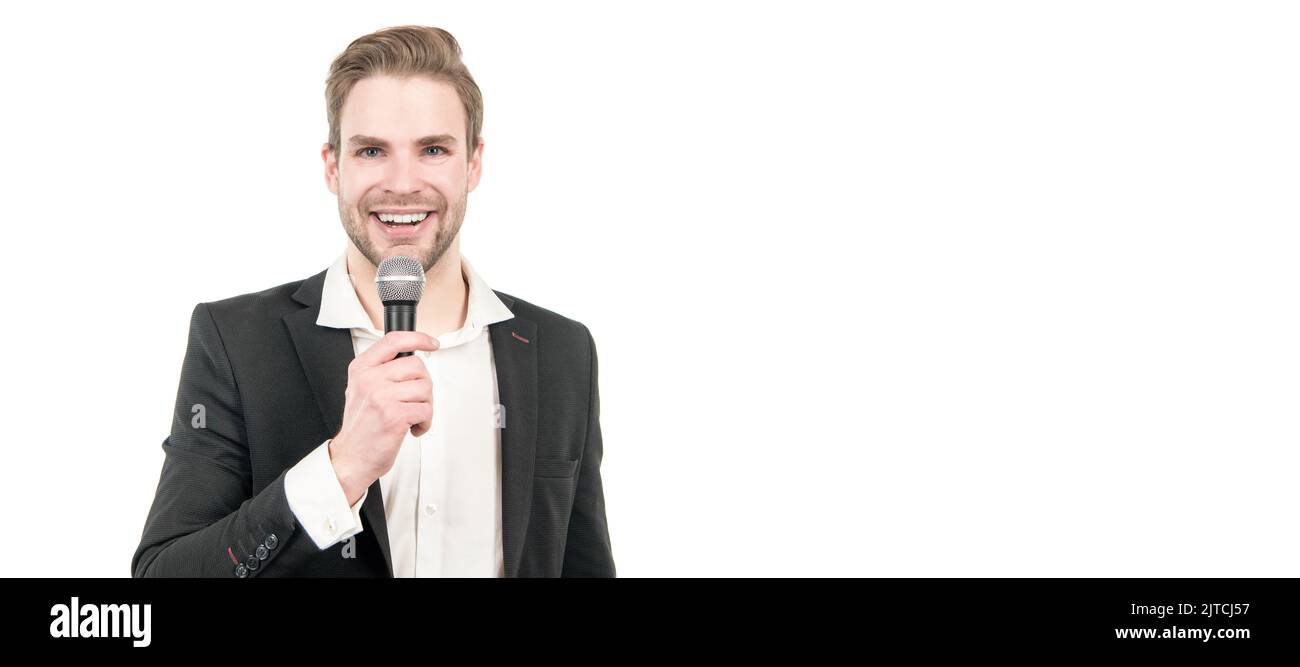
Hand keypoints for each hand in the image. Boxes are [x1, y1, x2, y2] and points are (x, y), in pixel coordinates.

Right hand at [328, 331, 437, 503]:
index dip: (418, 338)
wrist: (351, 457)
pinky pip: (426, 410)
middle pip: (417, 366)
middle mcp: (370, 379)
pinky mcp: (394, 416)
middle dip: (423, 385)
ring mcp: (382, 397)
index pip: (393, 340)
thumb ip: (382, 370)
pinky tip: (412, 428)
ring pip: (425, 388)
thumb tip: (414, 357)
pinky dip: (425, 422)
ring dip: (425, 406)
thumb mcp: (362, 388)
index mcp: (361, 368)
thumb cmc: (362, 425)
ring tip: (411, 416)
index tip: (431, 343)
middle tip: (414, 401)